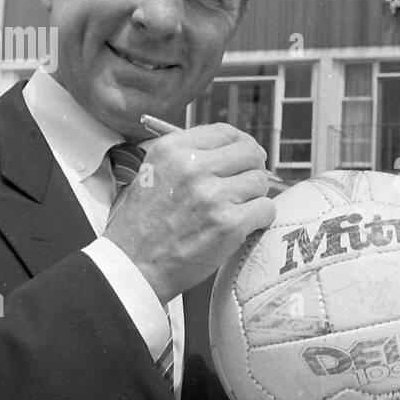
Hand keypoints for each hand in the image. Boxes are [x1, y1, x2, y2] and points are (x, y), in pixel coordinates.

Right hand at [104, 123, 274, 303]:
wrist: (134, 266)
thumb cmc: (142, 224)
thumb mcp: (152, 172)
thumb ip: (188, 156)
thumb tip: (231, 148)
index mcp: (173, 150)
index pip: (226, 132)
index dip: (241, 144)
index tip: (244, 158)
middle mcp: (193, 167)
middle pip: (250, 153)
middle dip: (253, 168)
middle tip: (247, 185)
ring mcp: (213, 195)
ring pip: (260, 181)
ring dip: (255, 196)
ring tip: (238, 209)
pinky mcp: (229, 224)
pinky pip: (266, 209)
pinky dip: (260, 218)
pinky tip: (244, 225)